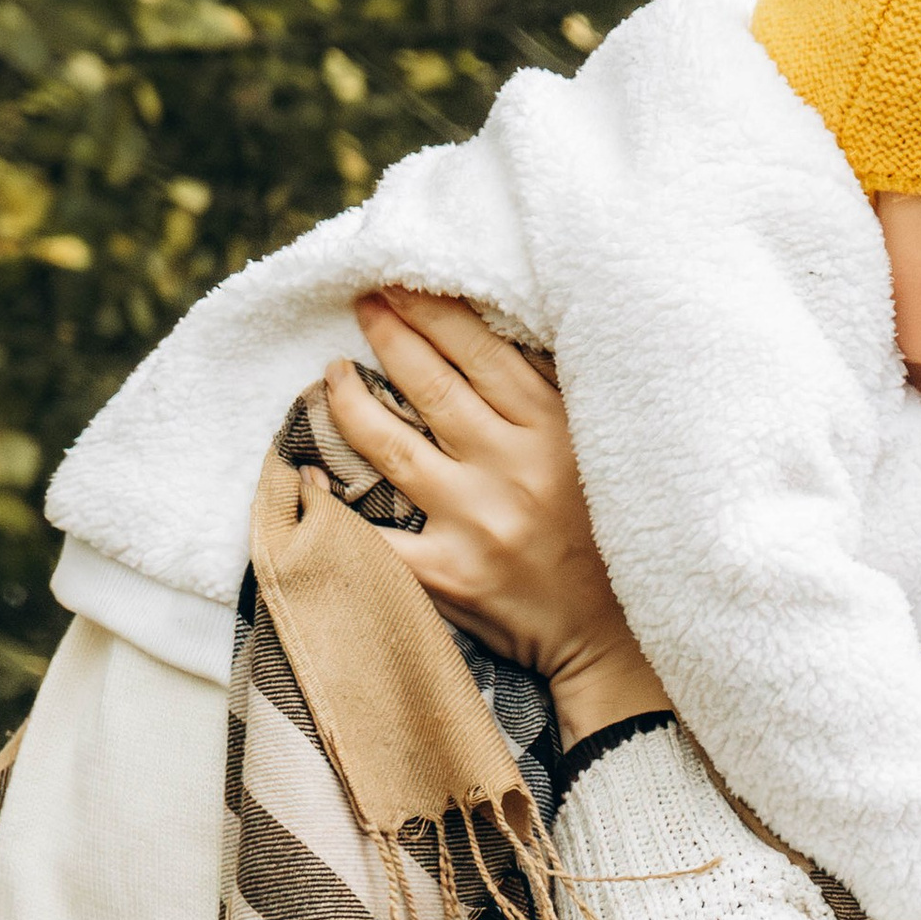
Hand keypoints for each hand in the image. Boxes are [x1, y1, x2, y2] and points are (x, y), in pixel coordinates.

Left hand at [323, 291, 669, 744]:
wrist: (613, 636)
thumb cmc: (604, 533)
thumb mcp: (596, 450)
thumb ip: (551, 396)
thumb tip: (496, 328)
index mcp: (553, 429)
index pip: (479, 351)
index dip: (431, 310)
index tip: (399, 283)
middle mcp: (512, 467)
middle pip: (429, 383)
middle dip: (387, 333)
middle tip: (361, 302)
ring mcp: (477, 520)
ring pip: (390, 444)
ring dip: (349, 400)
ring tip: (332, 374)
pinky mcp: (450, 573)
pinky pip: (373, 533)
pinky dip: (332, 504)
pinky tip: (307, 474)